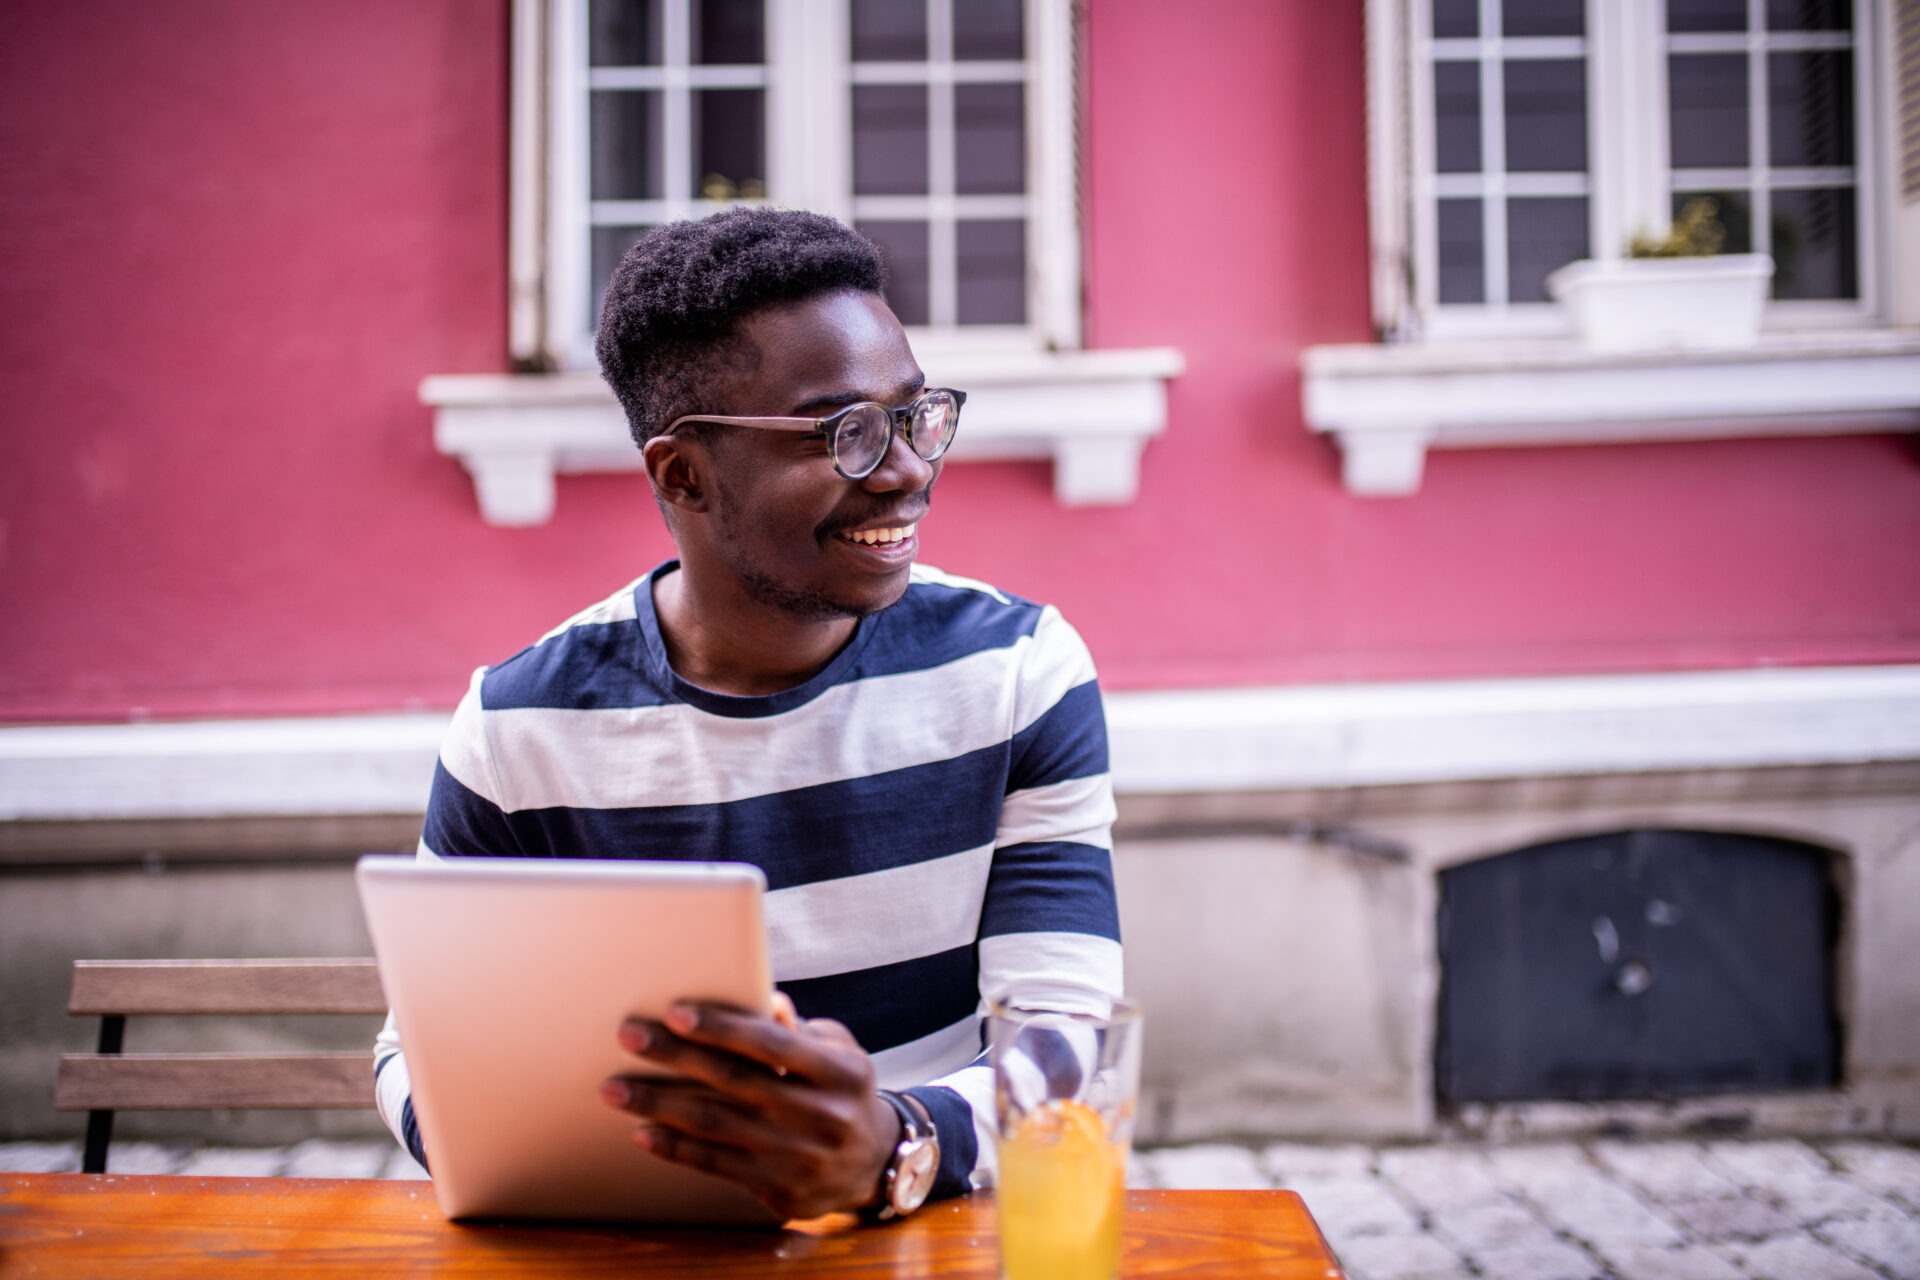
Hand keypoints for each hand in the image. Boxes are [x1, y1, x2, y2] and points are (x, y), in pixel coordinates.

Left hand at [599, 995, 902, 1219]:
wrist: (873, 1162)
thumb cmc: (841, 1090)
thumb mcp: (838, 1051)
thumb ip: (798, 1029)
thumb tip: (765, 1000)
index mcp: (840, 1072)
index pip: (772, 1045)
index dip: (723, 1028)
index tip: (676, 1013)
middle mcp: (821, 1115)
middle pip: (734, 1081)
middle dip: (675, 1056)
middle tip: (629, 1037)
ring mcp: (799, 1157)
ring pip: (716, 1125)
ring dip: (659, 1105)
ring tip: (615, 1089)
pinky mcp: (779, 1190)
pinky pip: (716, 1165)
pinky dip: (676, 1148)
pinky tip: (644, 1131)